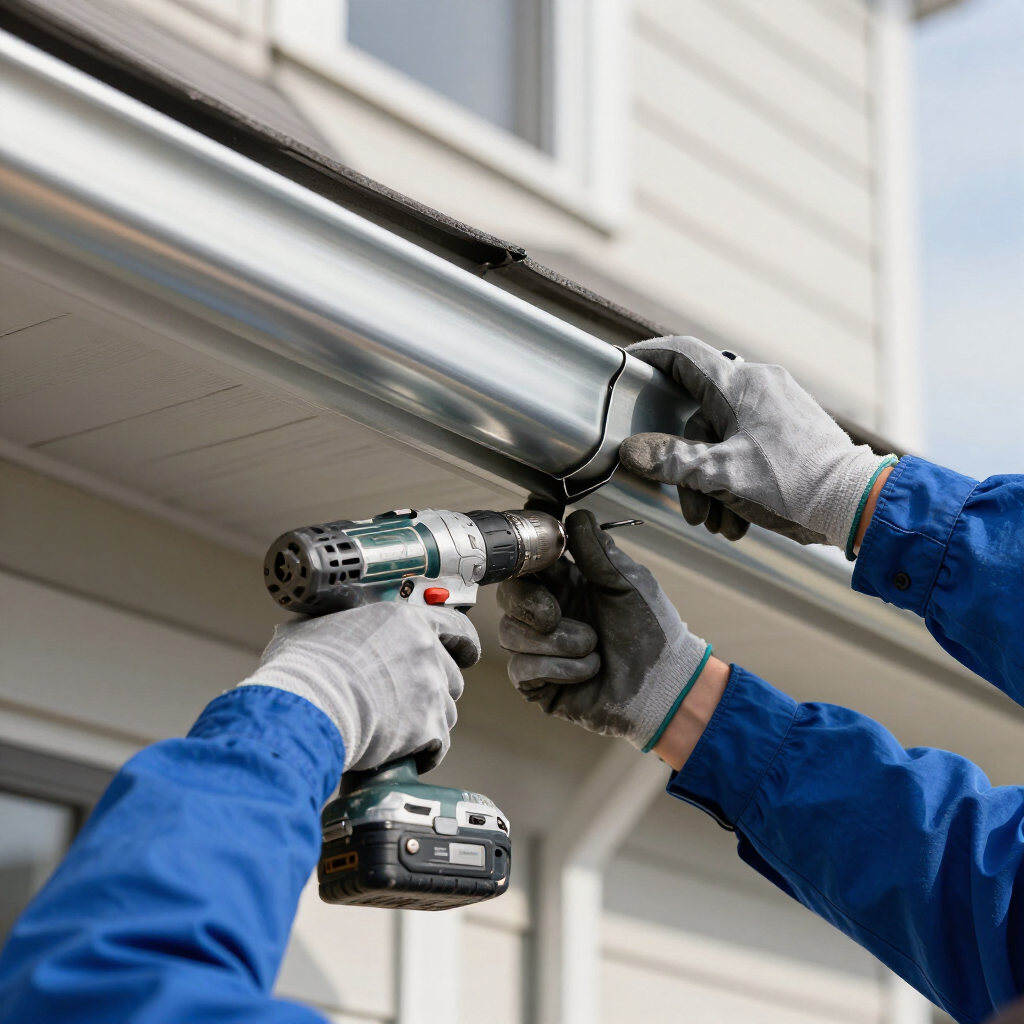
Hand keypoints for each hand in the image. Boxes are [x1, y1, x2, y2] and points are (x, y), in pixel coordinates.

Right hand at [242, 603, 479, 772]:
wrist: (309, 705)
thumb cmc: (306, 665)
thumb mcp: (318, 627)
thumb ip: (337, 627)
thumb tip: (320, 632)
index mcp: (407, 621)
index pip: (456, 627)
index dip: (461, 644)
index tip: (465, 654)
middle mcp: (426, 652)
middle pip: (451, 676)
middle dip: (434, 690)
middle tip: (404, 702)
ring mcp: (431, 690)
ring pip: (446, 712)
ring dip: (427, 723)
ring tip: (396, 732)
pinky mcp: (428, 727)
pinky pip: (437, 745)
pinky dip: (423, 753)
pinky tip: (401, 756)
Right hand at [497, 510, 709, 750]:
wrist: (665, 684)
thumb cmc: (652, 632)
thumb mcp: (628, 583)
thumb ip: (598, 551)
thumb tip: (576, 516)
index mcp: (567, 585)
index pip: (527, 565)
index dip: (524, 561)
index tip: (538, 562)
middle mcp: (548, 614)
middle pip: (507, 596)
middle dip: (527, 602)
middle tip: (554, 614)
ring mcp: (540, 648)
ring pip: (511, 633)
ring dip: (557, 642)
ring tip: (593, 647)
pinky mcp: (538, 682)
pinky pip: (523, 668)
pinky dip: (560, 668)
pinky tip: (588, 669)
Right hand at [620, 337, 895, 555]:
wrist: (857, 505)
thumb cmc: (793, 483)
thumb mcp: (721, 475)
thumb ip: (671, 461)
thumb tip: (631, 451)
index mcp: (740, 385)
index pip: (683, 355)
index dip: (649, 356)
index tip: (626, 363)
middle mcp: (760, 387)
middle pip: (698, 419)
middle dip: (688, 469)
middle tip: (689, 507)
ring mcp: (777, 409)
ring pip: (722, 442)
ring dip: (712, 486)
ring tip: (718, 523)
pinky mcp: (790, 432)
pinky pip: (746, 450)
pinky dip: (735, 483)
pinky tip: (738, 519)